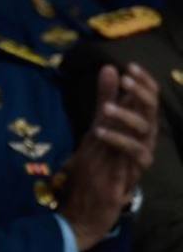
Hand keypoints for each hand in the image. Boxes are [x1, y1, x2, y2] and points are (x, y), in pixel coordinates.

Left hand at [97, 62, 158, 188]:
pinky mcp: (139, 164)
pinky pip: (134, 149)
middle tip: (125, 80)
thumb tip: (109, 67)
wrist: (100, 185)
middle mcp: (147, 130)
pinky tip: (99, 131)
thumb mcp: (103, 118)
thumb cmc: (105, 149)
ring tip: (105, 108)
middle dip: (140, 92)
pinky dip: (117, 139)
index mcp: (140, 117)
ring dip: (126, 115)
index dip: (144, 80)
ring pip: (145, 127)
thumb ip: (107, 95)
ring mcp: (145, 147)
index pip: (149, 95)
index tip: (130, 66)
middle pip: (151, 108)